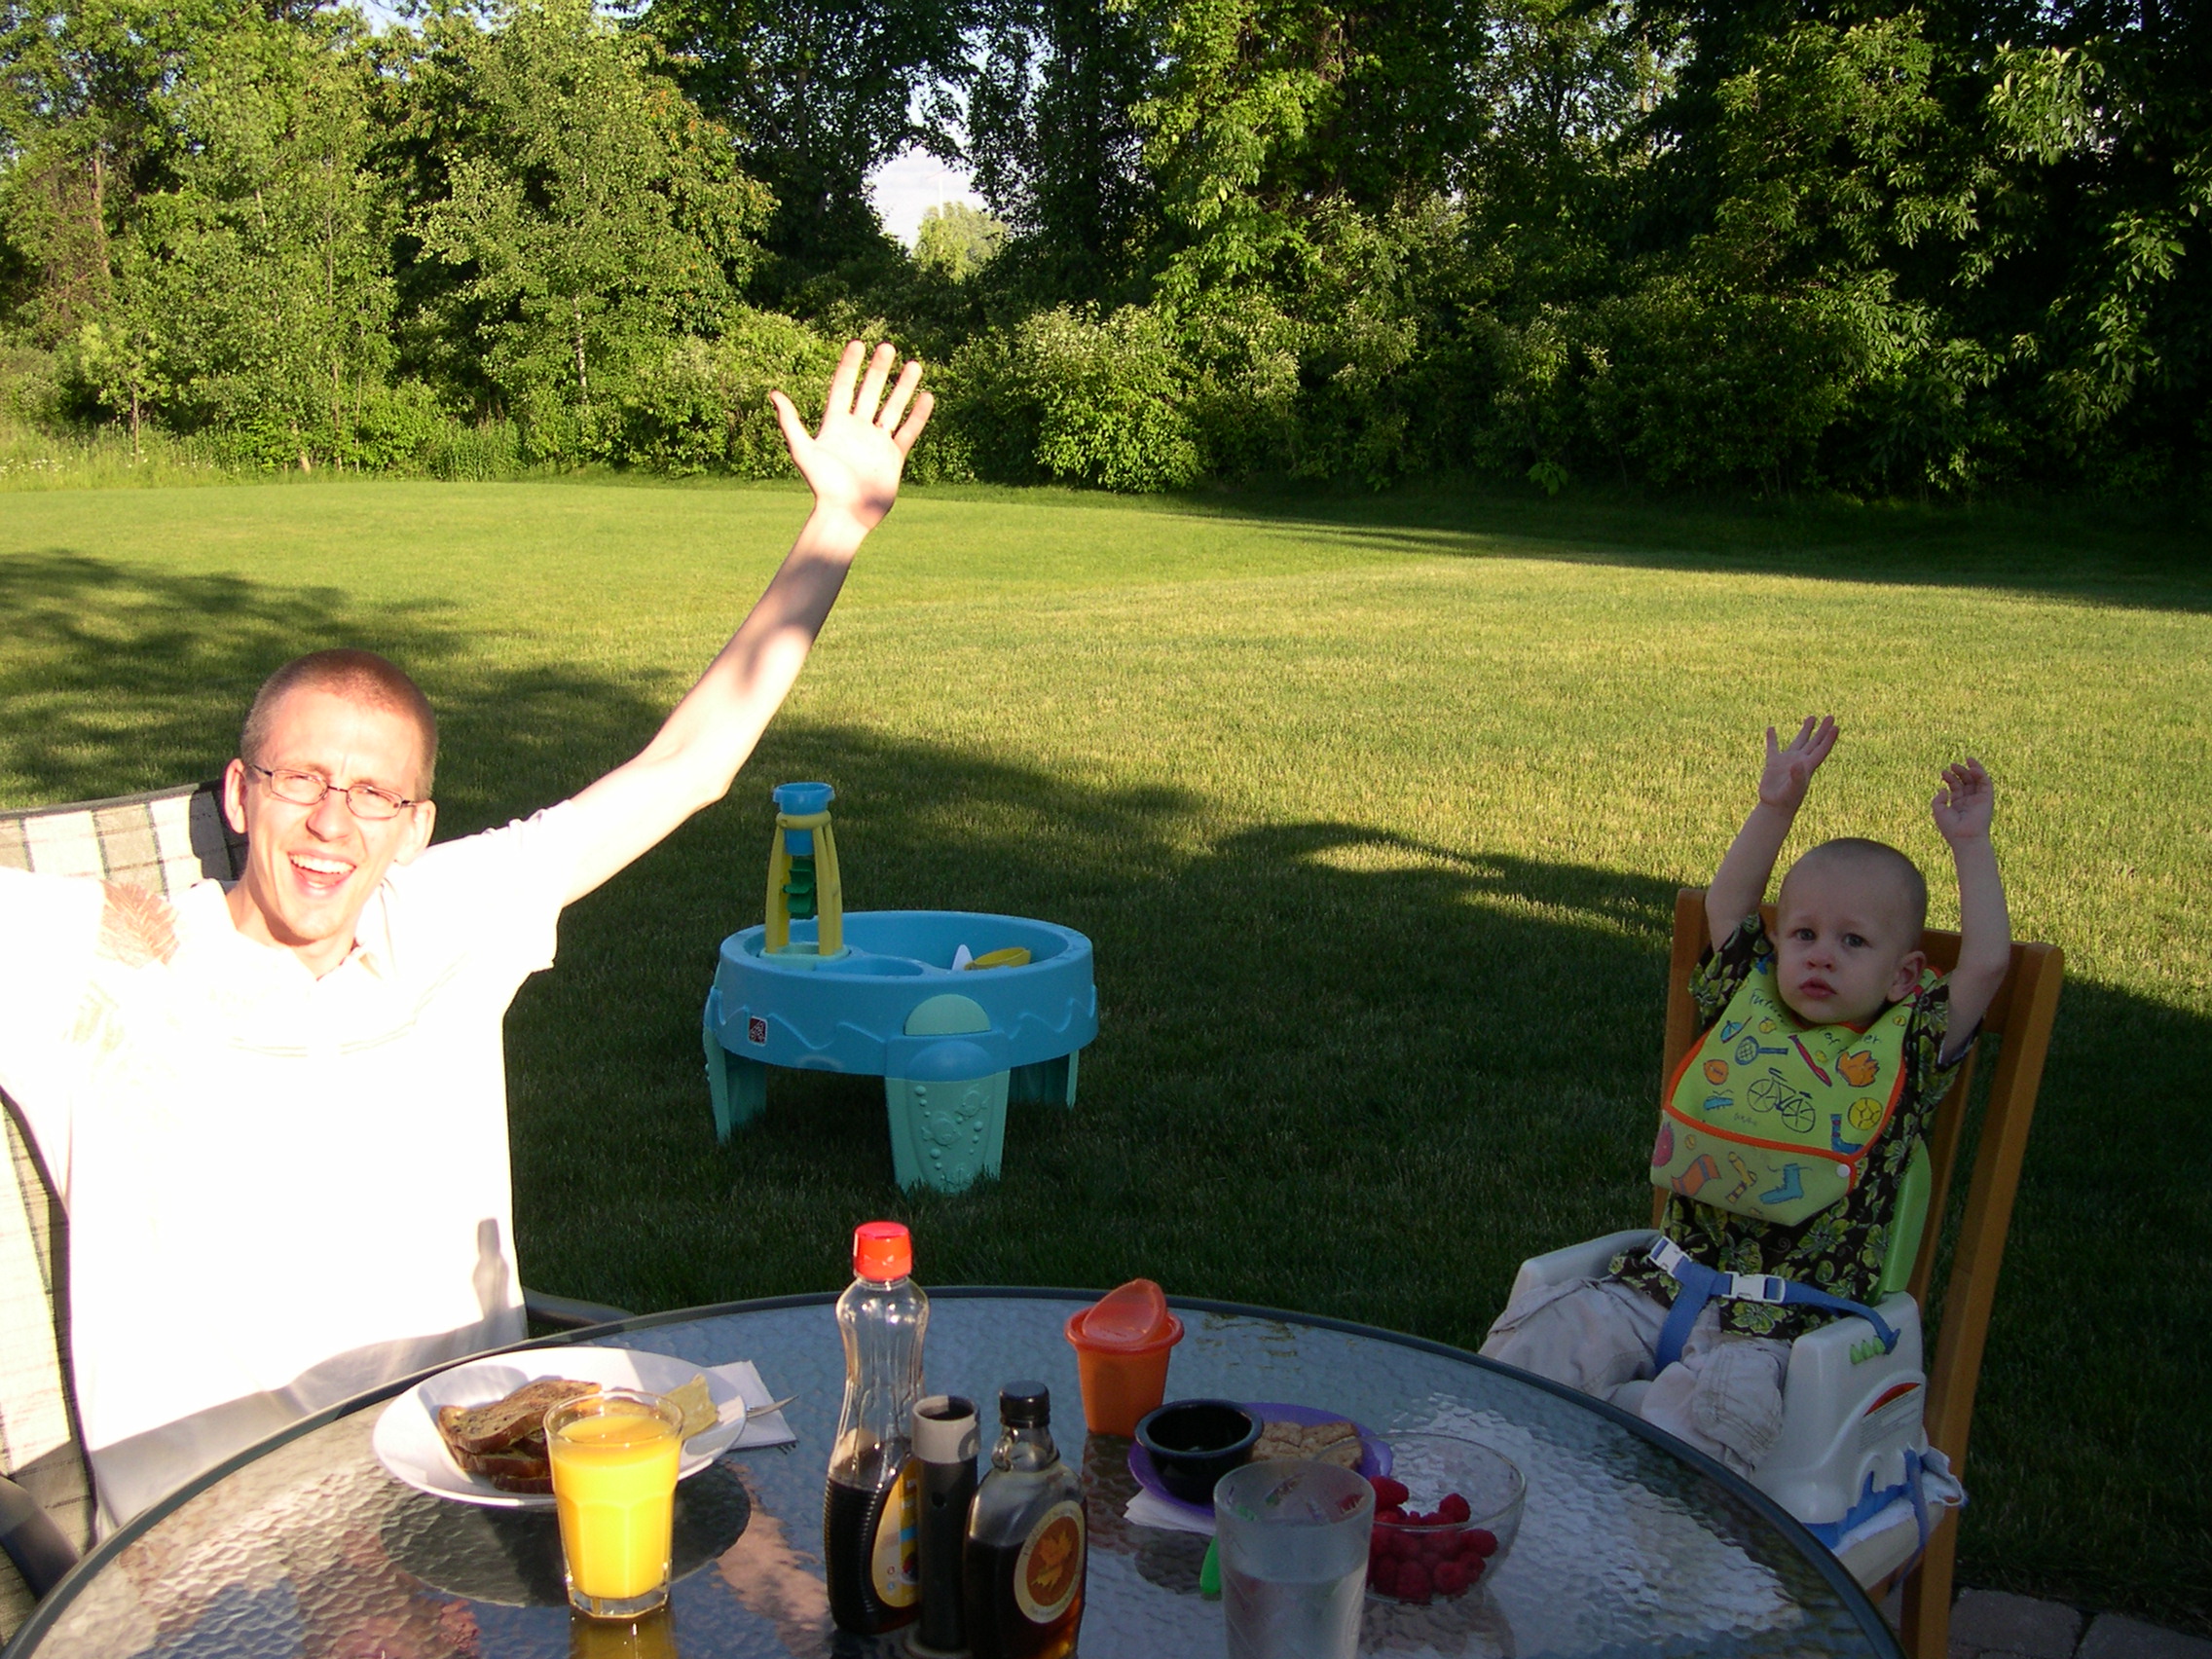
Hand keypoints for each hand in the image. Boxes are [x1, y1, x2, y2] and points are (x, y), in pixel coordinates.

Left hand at [769, 340, 932, 534]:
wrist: (844, 515)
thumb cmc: (821, 485)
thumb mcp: (802, 451)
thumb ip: (790, 422)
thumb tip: (774, 394)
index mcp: (835, 425)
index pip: (843, 387)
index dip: (850, 365)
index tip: (858, 343)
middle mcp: (857, 430)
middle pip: (870, 392)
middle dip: (879, 370)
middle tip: (888, 347)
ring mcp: (876, 443)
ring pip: (893, 408)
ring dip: (903, 387)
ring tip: (914, 365)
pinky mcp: (893, 458)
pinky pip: (908, 432)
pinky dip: (918, 416)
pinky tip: (926, 397)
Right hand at [1758, 715, 1837, 811]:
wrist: (1775, 807)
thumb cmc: (1787, 800)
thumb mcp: (1794, 788)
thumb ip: (1797, 776)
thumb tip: (1796, 763)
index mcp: (1808, 766)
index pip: (1821, 749)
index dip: (1829, 738)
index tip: (1835, 726)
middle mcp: (1800, 761)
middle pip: (1814, 742)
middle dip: (1822, 730)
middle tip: (1830, 717)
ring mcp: (1787, 761)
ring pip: (1798, 741)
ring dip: (1805, 730)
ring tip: (1812, 718)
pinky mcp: (1773, 763)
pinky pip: (1773, 747)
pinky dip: (1772, 738)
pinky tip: (1771, 728)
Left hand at [1932, 757, 1994, 842]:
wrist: (1965, 837)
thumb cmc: (1951, 827)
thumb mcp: (1939, 811)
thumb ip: (1938, 800)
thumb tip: (1943, 789)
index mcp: (1958, 805)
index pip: (1956, 788)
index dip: (1950, 778)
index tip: (1943, 772)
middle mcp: (1970, 802)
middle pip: (1966, 782)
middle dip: (1960, 772)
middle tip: (1952, 765)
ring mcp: (1979, 800)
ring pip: (1978, 781)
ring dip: (1972, 769)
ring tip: (1966, 760)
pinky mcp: (1988, 799)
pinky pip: (1986, 783)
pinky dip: (1981, 774)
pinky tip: (1973, 767)